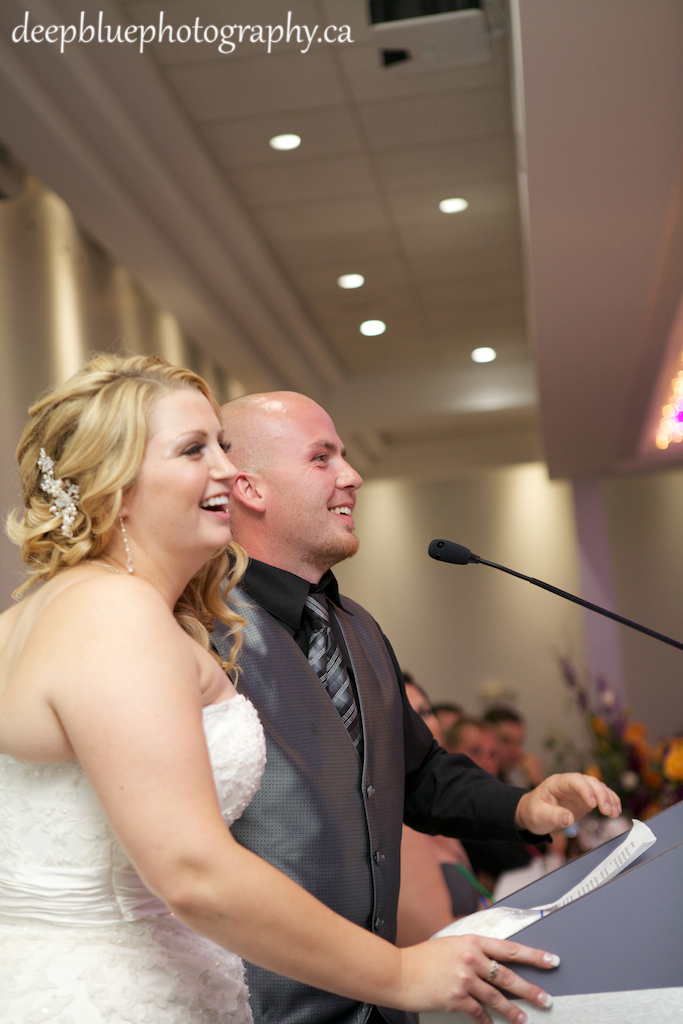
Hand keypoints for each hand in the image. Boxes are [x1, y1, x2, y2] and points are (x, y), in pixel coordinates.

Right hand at [399, 935, 557, 1022]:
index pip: (509, 948)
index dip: (533, 955)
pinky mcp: (457, 998)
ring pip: (497, 997)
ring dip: (513, 1010)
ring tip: (524, 1018)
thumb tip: (492, 961)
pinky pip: (479, 1012)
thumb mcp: (450, 945)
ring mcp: (464, 979)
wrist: (399, 972)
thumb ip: (472, 951)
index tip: (551, 960)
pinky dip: (487, 1020)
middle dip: (530, 990)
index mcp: (471, 941)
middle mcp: (470, 958)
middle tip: (546, 999)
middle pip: (508, 976)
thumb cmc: (422, 958)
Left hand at [514, 773, 621, 834]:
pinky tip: (616, 811)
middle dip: (601, 795)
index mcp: (557, 783)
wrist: (533, 813)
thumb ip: (553, 816)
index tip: (593, 803)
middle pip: (590, 782)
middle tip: (608, 811)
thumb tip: (568, 819)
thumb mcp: (539, 815)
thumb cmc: (534, 811)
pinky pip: (601, 797)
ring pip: (598, 787)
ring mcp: (579, 791)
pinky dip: (610, 802)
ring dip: (609, 798)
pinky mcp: (585, 800)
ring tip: (613, 813)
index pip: (574, 780)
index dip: (585, 789)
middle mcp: (570, 784)